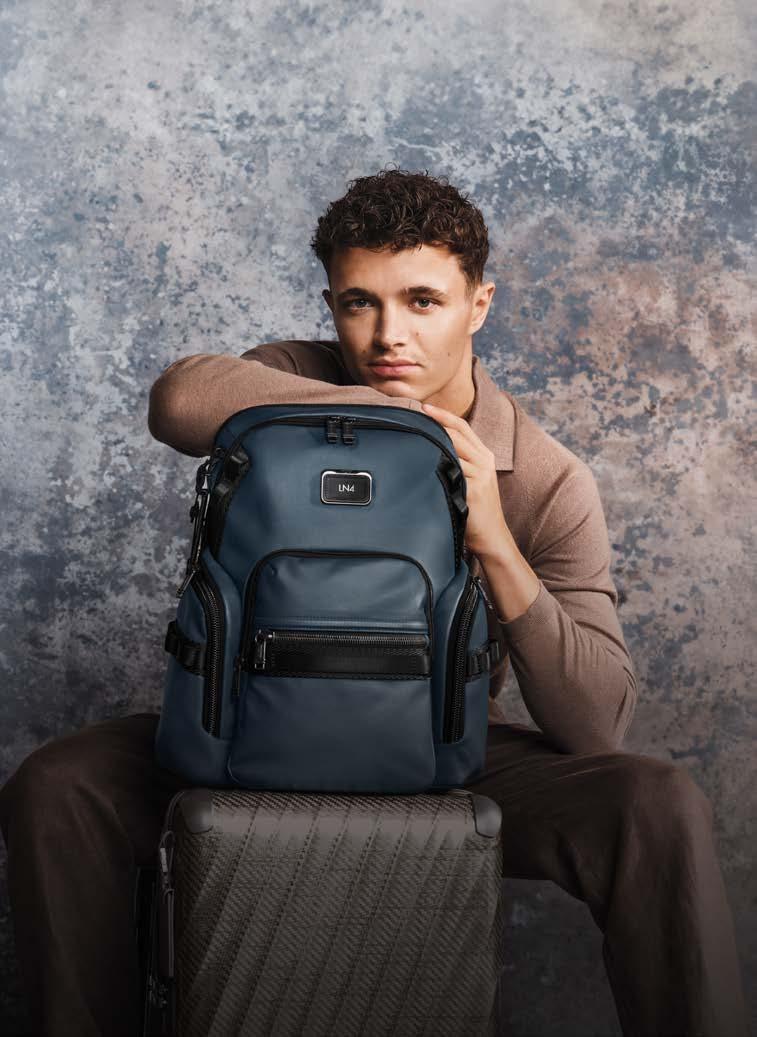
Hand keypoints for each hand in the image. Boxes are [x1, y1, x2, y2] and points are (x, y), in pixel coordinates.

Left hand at [421, 401, 508, 558]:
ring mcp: (480, 474)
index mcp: (484, 455)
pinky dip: (436, 462)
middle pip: (457, 431)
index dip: (443, 414)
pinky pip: (452, 469)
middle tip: (411, 413)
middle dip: (434, 420)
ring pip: (452, 447)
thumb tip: (429, 447)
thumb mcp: (470, 479)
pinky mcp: (474, 488)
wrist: (491, 536)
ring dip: (430, 439)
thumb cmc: (475, 509)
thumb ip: (458, 462)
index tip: (423, 407)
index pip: (462, 426)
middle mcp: (484, 460)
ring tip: (409, 432)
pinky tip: (418, 459)